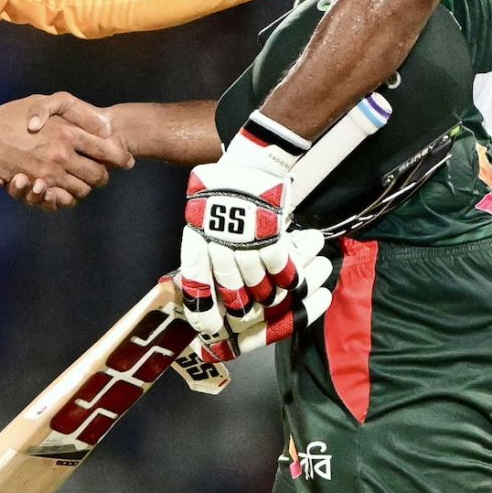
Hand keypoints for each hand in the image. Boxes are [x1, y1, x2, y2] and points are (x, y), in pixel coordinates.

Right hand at [0, 93, 132, 207]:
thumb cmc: (10, 115)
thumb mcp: (43, 102)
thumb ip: (69, 112)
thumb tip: (96, 125)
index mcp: (66, 132)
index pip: (105, 149)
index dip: (120, 157)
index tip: (127, 161)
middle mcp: (61, 154)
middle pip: (97, 175)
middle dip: (103, 176)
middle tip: (103, 174)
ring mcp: (48, 173)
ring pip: (81, 190)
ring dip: (85, 188)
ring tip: (83, 181)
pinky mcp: (35, 186)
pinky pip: (61, 199)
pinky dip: (66, 197)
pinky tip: (65, 190)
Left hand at [178, 116, 332, 356]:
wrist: (252, 162)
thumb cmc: (227, 193)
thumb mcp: (205, 222)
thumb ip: (206, 257)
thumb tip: (209, 296)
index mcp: (196, 239)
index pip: (196, 287)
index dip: (204, 313)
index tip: (211, 330)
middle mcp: (217, 243)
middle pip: (232, 292)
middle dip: (242, 305)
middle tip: (247, 312)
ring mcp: (244, 240)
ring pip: (258, 283)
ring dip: (269, 289)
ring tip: (274, 294)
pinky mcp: (269, 235)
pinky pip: (280, 268)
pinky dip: (289, 274)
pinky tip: (294, 277)